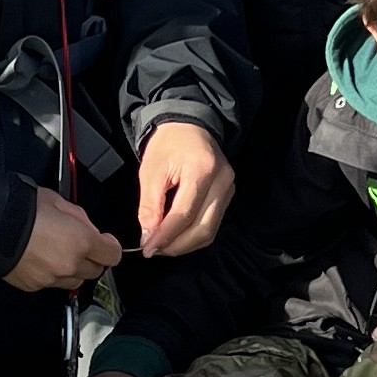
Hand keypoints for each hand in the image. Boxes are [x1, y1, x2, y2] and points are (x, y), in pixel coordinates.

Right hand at [3, 187, 123, 295]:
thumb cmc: (22, 207)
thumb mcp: (59, 201)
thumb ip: (81, 219)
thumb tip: (89, 231)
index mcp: (82, 241)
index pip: (113, 255)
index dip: (109, 247)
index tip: (104, 242)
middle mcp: (70, 264)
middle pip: (95, 271)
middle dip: (91, 258)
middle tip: (78, 244)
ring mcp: (52, 279)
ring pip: (75, 281)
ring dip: (73, 269)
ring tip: (57, 253)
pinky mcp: (34, 286)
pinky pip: (52, 284)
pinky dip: (51, 274)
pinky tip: (39, 259)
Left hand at [132, 123, 233, 257]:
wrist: (188, 126)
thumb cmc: (167, 144)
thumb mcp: (150, 171)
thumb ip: (149, 206)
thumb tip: (149, 237)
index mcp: (202, 169)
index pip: (184, 214)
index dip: (165, 236)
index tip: (147, 248)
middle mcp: (222, 181)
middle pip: (202, 228)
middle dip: (176, 245)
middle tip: (154, 250)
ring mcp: (228, 189)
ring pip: (210, 231)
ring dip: (185, 244)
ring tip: (163, 246)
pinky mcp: (228, 195)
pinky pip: (212, 224)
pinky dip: (193, 236)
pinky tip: (176, 237)